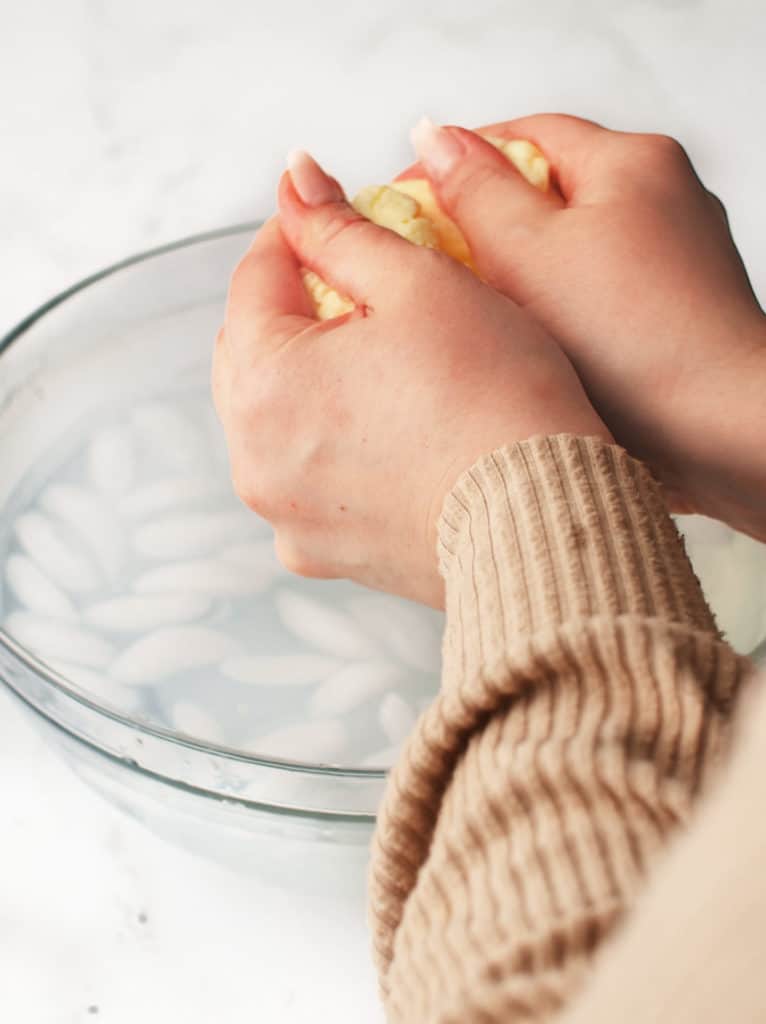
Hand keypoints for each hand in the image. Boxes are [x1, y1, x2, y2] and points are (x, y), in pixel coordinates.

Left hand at [213, 151, 610, 606]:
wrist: (543, 524)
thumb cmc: (493, 398)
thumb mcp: (420, 285)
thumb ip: (343, 229)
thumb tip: (295, 179)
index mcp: (262, 383)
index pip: (254, 277)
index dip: (298, 232)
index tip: (336, 214)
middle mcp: (255, 460)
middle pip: (253, 352)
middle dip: (297, 307)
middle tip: (357, 284)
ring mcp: (287, 515)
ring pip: (278, 418)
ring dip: (311, 377)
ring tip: (375, 356)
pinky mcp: (326, 553)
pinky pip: (309, 478)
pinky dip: (331, 443)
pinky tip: (383, 428)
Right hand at [407, 115, 765, 539]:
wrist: (720, 429)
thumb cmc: (631, 340)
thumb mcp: (530, 251)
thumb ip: (475, 189)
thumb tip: (434, 136)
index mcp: (630, 162)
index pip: (521, 135)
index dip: (453, 162)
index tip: (400, 198)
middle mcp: (661, 198)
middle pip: (546, 192)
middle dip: (483, 223)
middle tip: (428, 261)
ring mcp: (670, 258)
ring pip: (569, 248)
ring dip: (517, 270)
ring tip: (471, 308)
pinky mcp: (670, 312)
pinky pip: (593, 291)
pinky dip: (555, 306)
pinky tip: (527, 342)